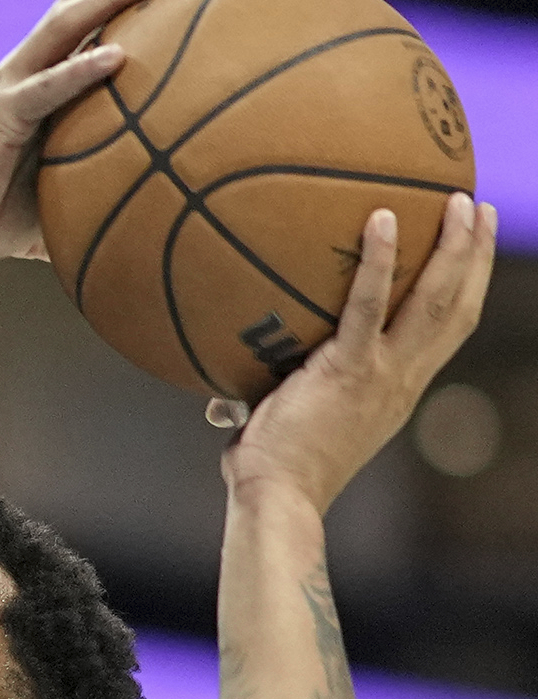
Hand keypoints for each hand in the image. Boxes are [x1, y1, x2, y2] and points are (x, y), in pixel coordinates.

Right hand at [0, 0, 193, 272]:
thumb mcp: (59, 191)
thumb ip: (100, 182)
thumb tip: (158, 207)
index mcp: (32, 81)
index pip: (80, 19)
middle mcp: (19, 72)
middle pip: (75, 3)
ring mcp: (7, 89)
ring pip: (63, 24)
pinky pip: (44, 88)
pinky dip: (80, 70)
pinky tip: (117, 57)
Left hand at [225, 191, 499, 512]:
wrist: (278, 498)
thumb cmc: (272, 470)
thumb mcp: (281, 423)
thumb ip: (264, 403)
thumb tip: (217, 402)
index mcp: (398, 388)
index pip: (446, 331)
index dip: (465, 289)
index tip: (472, 251)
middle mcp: (404, 378)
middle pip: (458, 307)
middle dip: (476, 256)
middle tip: (481, 209)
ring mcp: (384, 373)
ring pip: (437, 301)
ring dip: (456, 248)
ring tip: (461, 201)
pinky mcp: (350, 369)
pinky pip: (369, 305)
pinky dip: (379, 261)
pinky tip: (381, 218)